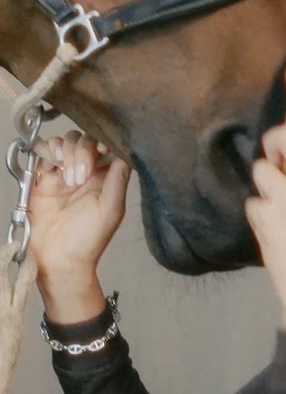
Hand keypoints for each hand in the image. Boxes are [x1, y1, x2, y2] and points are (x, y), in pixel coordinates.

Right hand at [29, 131, 130, 277]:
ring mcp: (65, 171)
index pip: (108, 145)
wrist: (58, 261)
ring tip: (67, 177)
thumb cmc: (89, 239)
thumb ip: (118, 180)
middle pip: (87, 140)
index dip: (104, 142)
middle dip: (83, 151)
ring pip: (68, 141)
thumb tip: (125, 152)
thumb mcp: (111, 210)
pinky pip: (46, 151)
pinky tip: (52, 160)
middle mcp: (88, 169)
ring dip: (67, 150)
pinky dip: (49, 149)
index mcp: (107, 175)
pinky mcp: (44, 177)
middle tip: (79, 179)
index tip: (100, 151)